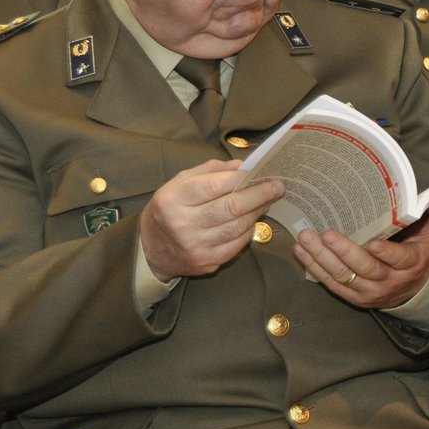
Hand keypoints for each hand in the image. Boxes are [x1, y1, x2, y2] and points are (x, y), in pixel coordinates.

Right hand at [140, 159, 283, 282]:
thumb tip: (242, 166)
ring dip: (258, 211)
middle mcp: (183, 224)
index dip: (241, 178)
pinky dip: (249, 230)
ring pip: (238, 226)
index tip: (260, 171)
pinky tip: (254, 219)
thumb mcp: (180, 183)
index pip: (214, 185)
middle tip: (278, 186)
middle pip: (231, 207)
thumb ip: (210, 171)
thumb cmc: (170, 208)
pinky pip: (237, 244)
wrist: (151, 249)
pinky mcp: (207, 262)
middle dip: (259, 194)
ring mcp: (195, 246)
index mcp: (173, 199)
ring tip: (269, 199)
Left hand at [294, 191, 428, 308]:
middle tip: (326, 233)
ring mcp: (366, 292)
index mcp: (409, 264)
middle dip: (343, 252)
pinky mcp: (350, 296)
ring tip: (305, 237)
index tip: (371, 243)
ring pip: (341, 276)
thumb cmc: (418, 258)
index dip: (384, 253)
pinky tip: (301, 250)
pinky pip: (329, 283)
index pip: (397, 259)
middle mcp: (387, 281)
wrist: (409, 294)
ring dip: (321, 258)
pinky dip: (313, 267)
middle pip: (363, 269)